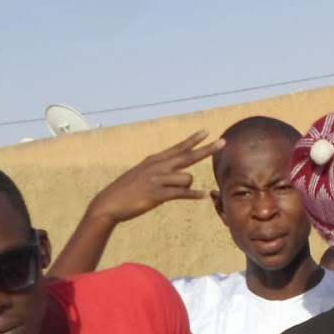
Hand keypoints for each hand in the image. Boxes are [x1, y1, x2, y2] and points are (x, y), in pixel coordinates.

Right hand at [84, 132, 224, 225]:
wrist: (109, 203)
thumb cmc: (127, 191)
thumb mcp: (143, 175)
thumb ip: (161, 171)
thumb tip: (177, 175)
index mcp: (155, 160)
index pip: (179, 147)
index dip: (193, 140)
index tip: (207, 131)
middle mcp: (158, 166)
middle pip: (188, 156)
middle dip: (207, 149)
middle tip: (223, 142)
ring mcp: (158, 179)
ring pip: (187, 178)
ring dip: (187, 188)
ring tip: (169, 193)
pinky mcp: (157, 194)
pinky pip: (182, 193)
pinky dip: (194, 195)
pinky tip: (204, 195)